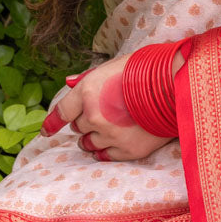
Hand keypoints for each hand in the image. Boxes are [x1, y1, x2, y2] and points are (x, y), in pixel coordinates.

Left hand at [39, 55, 173, 161]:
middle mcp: (94, 115)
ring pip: (88, 144)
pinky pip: (104, 156)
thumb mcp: (112, 65)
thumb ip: (88, 77)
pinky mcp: (126, 150)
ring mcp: (109, 135)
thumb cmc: (144, 68)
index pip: (62, 112)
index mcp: (88, 91)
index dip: (52, 122)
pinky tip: (113, 141)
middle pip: (78, 127)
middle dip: (85, 121)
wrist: (174, 83)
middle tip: (102, 111)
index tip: (46, 131)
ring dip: (92, 137)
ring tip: (108, 127)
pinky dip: (105, 150)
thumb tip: (68, 82)